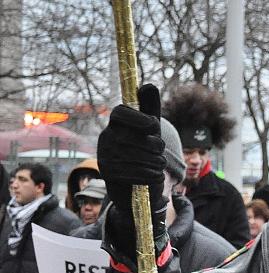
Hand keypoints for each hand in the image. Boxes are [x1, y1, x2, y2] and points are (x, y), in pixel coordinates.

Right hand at [97, 83, 166, 248]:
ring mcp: (105, 156)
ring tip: (157, 165)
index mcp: (115, 124)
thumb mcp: (149, 132)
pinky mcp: (109, 174)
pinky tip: (154, 177)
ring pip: (141, 157)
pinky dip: (153, 176)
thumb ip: (149, 110)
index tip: (154, 125)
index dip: (139, 118)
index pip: (120, 112)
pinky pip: (138, 172)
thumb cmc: (143, 154)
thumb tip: (148, 84)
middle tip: (160, 153)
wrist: (134, 187)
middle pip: (139, 138)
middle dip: (157, 147)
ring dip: (157, 163)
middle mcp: (106, 138)